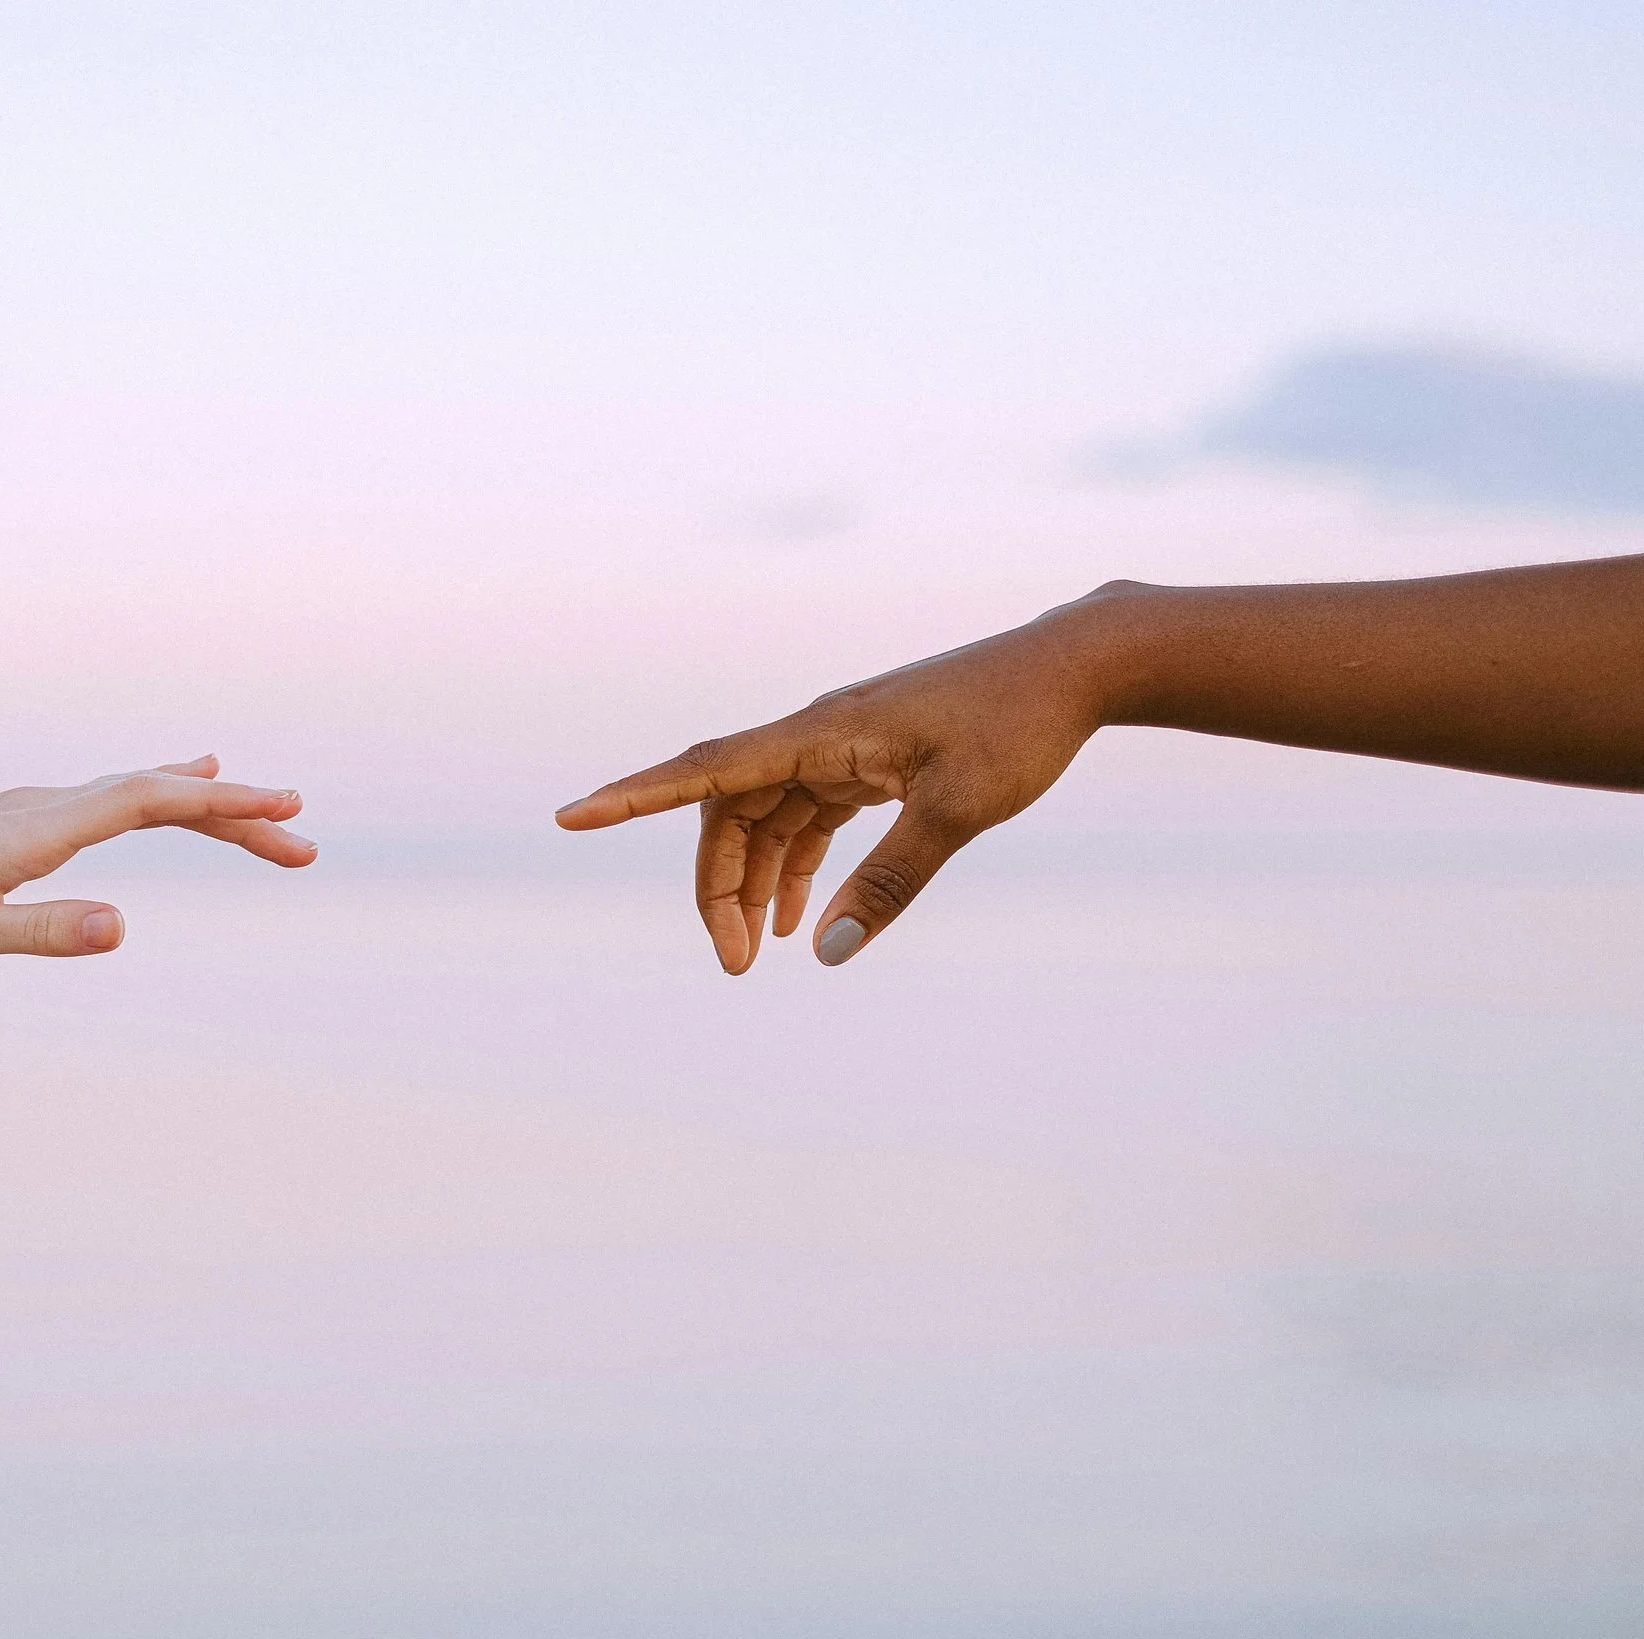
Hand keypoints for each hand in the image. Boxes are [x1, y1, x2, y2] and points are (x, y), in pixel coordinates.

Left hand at [0, 755, 312, 965]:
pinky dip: (166, 792)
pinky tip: (185, 778)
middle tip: (305, 843)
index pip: (147, 802)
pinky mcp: (23, 817)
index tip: (285, 807)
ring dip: (207, 807)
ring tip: (271, 819)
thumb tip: (122, 926)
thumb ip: (41, 932)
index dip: (221, 802)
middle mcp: (41, 806)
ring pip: (138, 794)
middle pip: (157, 794)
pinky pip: (114, 796)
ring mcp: (33, 806)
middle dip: (236, 814)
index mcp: (35, 831)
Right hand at [554, 610, 1107, 972]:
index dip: (633, 797)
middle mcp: (815, 734)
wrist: (1072, 667)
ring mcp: (839, 747)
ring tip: (760, 954)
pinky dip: (796, 865)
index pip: (706, 771)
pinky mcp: (868, 760)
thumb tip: (829, 950)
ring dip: (754, 883)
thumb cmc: (1018, 726)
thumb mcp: (959, 810)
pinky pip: (807, 817)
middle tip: (736, 966)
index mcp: (820, 733)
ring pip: (765, 819)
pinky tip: (803, 918)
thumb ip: (891, 881)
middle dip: (718, 888)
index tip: (571, 817)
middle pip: (730, 813)